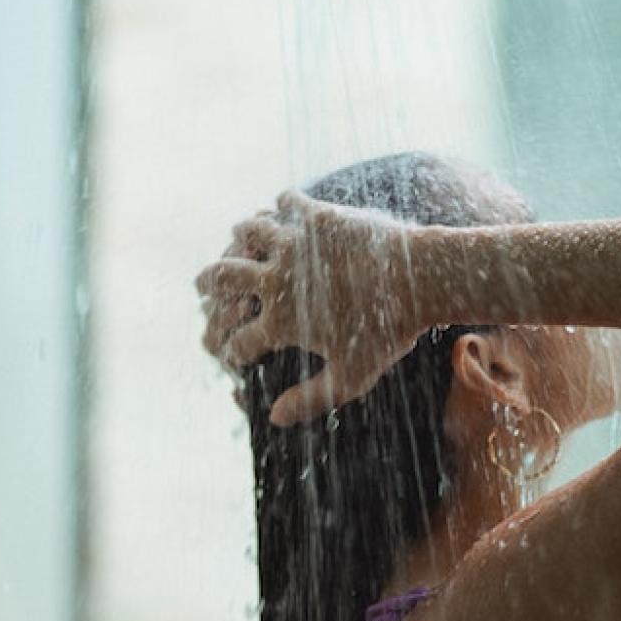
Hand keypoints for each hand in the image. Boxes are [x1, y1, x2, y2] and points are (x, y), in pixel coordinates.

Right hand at [196, 190, 428, 425]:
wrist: (420, 279)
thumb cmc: (389, 333)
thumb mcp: (351, 378)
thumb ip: (310, 399)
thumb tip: (273, 418)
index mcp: (280, 322)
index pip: (236, 340)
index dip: (229, 350)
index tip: (229, 352)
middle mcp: (276, 280)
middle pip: (223, 279)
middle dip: (207, 284)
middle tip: (200, 285)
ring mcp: (293, 244)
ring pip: (249, 233)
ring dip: (240, 237)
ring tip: (237, 237)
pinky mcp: (316, 216)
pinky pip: (287, 203)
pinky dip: (281, 205)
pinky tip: (281, 205)